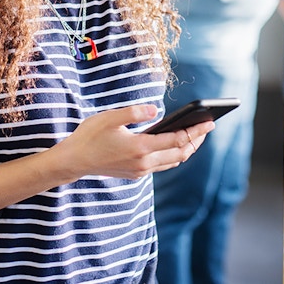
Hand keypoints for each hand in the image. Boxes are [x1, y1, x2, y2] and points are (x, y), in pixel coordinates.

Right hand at [58, 104, 213, 180]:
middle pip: (180, 154)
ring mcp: (140, 171)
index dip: (195, 131)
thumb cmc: (90, 135)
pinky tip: (172, 146)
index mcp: (141, 147)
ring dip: (186, 149)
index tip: (209, 122)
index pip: (177, 140)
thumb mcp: (110, 117)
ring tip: (195, 136)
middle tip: (207, 127)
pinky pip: (161, 166)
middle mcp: (144, 163)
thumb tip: (155, 110)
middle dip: (195, 140)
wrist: (74, 160)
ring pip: (172, 162)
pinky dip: (173, 156)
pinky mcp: (135, 174)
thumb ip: (134, 112)